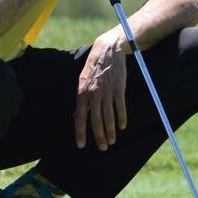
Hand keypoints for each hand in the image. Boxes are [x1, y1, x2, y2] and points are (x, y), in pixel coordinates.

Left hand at [74, 34, 127, 150]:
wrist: (107, 50)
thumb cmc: (93, 67)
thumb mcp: (82, 80)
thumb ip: (81, 98)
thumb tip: (76, 115)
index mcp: (81, 93)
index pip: (80, 117)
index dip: (80, 132)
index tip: (81, 145)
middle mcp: (93, 94)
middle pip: (96, 121)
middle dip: (99, 136)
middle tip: (103, 147)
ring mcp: (107, 92)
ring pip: (108, 117)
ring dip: (111, 131)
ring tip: (112, 141)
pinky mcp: (118, 88)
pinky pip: (120, 107)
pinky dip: (121, 118)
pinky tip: (122, 126)